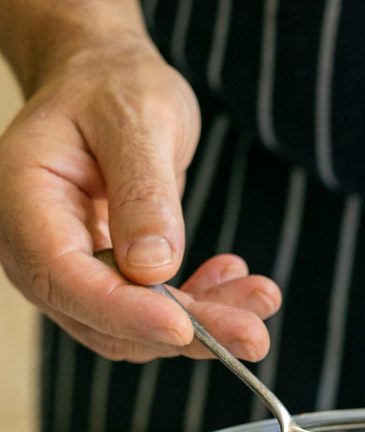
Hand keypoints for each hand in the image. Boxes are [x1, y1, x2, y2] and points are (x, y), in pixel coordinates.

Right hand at [0, 33, 279, 362]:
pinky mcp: (107, 284)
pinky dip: (200, 308)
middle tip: (254, 334)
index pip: (63, 277)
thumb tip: (153, 266)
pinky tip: (233, 280)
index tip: (183, 328)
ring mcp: (71, 273)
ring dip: (203, 325)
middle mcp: (36, 248)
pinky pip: (153, 316)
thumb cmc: (112, 87)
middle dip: (184, 332)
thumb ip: (143, 192)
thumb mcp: (136, 119)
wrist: (108, 83)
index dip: (124, 311)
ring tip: (260, 299)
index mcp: (23, 199)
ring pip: (136, 329)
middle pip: (105, 318)